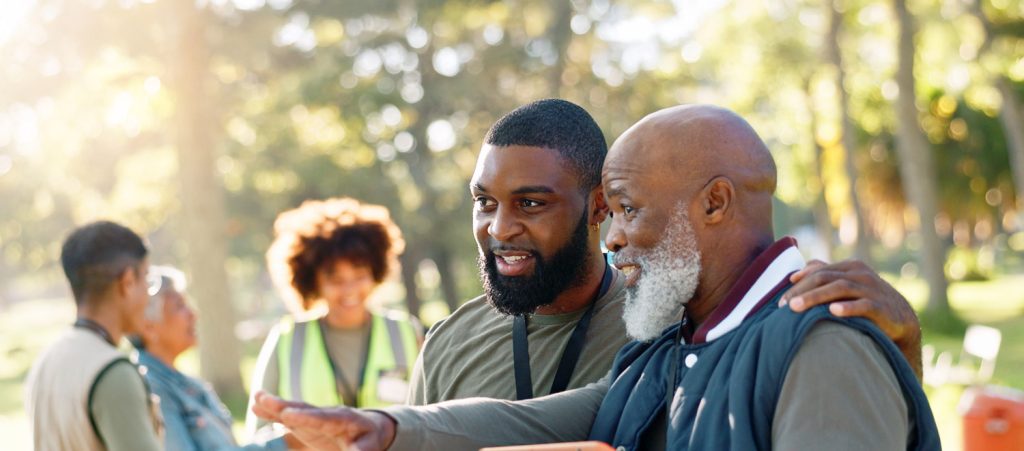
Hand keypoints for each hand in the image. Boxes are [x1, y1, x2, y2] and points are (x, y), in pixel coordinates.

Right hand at [252, 391, 395, 450]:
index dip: (305, 417)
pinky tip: (256, 406)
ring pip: (293, 409)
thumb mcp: (369, 446)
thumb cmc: (369, 439)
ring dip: (274, 404)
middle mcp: (325, 413)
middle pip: (303, 409)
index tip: (288, 415)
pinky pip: (287, 416)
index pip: (322, 418)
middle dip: (284, 406)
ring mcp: (314, 416)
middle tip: (264, 399)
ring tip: (257, 397)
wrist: (369, 428)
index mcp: (343, 419)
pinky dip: (272, 412)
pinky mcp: (305, 421)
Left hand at [779, 260, 922, 378]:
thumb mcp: (846, 285)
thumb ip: (824, 275)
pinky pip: (863, 305)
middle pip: (824, 278)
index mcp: (849, 267)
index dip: (798, 283)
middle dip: (801, 291)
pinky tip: (833, 311)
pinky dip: (848, 307)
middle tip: (782, 306)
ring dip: (815, 298)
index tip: (779, 298)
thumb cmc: (865, 300)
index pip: (818, 271)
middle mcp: (860, 274)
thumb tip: (795, 274)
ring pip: (839, 289)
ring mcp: (872, 288)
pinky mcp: (882, 306)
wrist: (900, 318)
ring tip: (796, 308)